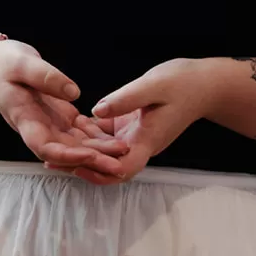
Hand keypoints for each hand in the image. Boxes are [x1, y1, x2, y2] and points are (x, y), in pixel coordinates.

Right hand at [0, 40, 127, 177]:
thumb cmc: (1, 63)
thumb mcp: (21, 63)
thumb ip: (45, 77)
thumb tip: (74, 93)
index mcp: (24, 118)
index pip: (45, 147)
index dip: (68, 155)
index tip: (90, 155)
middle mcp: (37, 127)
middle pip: (66, 152)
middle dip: (92, 160)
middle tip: (119, 163)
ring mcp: (48, 123)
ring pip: (75, 144)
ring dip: (98, 151)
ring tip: (124, 153)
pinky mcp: (57, 115)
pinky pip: (78, 131)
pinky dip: (95, 136)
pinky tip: (115, 139)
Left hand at [62, 58, 216, 184]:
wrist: (204, 84)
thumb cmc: (184, 84)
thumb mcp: (153, 86)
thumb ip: (125, 99)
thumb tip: (96, 110)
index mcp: (147, 140)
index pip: (122, 168)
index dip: (98, 172)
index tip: (75, 165)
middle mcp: (139, 143)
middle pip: (106, 163)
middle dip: (80, 162)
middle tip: (50, 157)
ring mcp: (134, 135)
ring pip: (104, 149)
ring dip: (81, 147)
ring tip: (53, 141)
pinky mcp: (131, 124)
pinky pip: (107, 133)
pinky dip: (90, 131)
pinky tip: (71, 122)